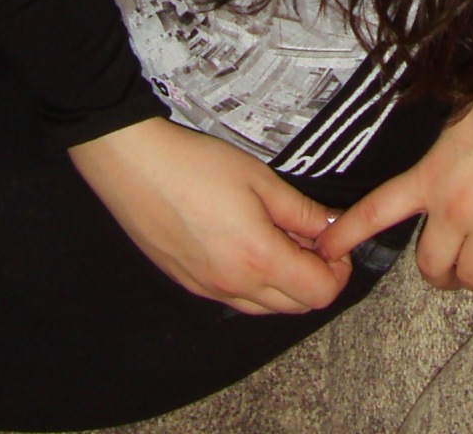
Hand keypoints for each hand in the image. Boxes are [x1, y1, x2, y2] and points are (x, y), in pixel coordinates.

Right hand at [69, 116, 352, 315]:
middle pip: (297, 306)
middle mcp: (234, 287)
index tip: (334, 239)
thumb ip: (302, 212)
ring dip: (285, 282)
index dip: (338, 269)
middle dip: (315, 276)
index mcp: (259, 260)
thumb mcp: (260, 179)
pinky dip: (254, 282)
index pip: (320, 293)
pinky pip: (236, 299)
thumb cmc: (197, 165)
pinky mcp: (189, 285)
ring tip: (278, 235)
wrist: (134, 166)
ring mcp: (208, 291)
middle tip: (310, 234)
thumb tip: (333, 229)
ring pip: (266, 307)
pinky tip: (247, 243)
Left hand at [315, 78, 472, 294]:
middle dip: (439, 271)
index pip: (376, 212)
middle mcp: (454, 208)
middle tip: (450, 263)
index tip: (326, 250)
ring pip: (471, 279)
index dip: (347, 235)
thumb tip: (437, 175)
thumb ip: (439, 159)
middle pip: (431, 267)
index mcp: (430, 176)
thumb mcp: (453, 124)